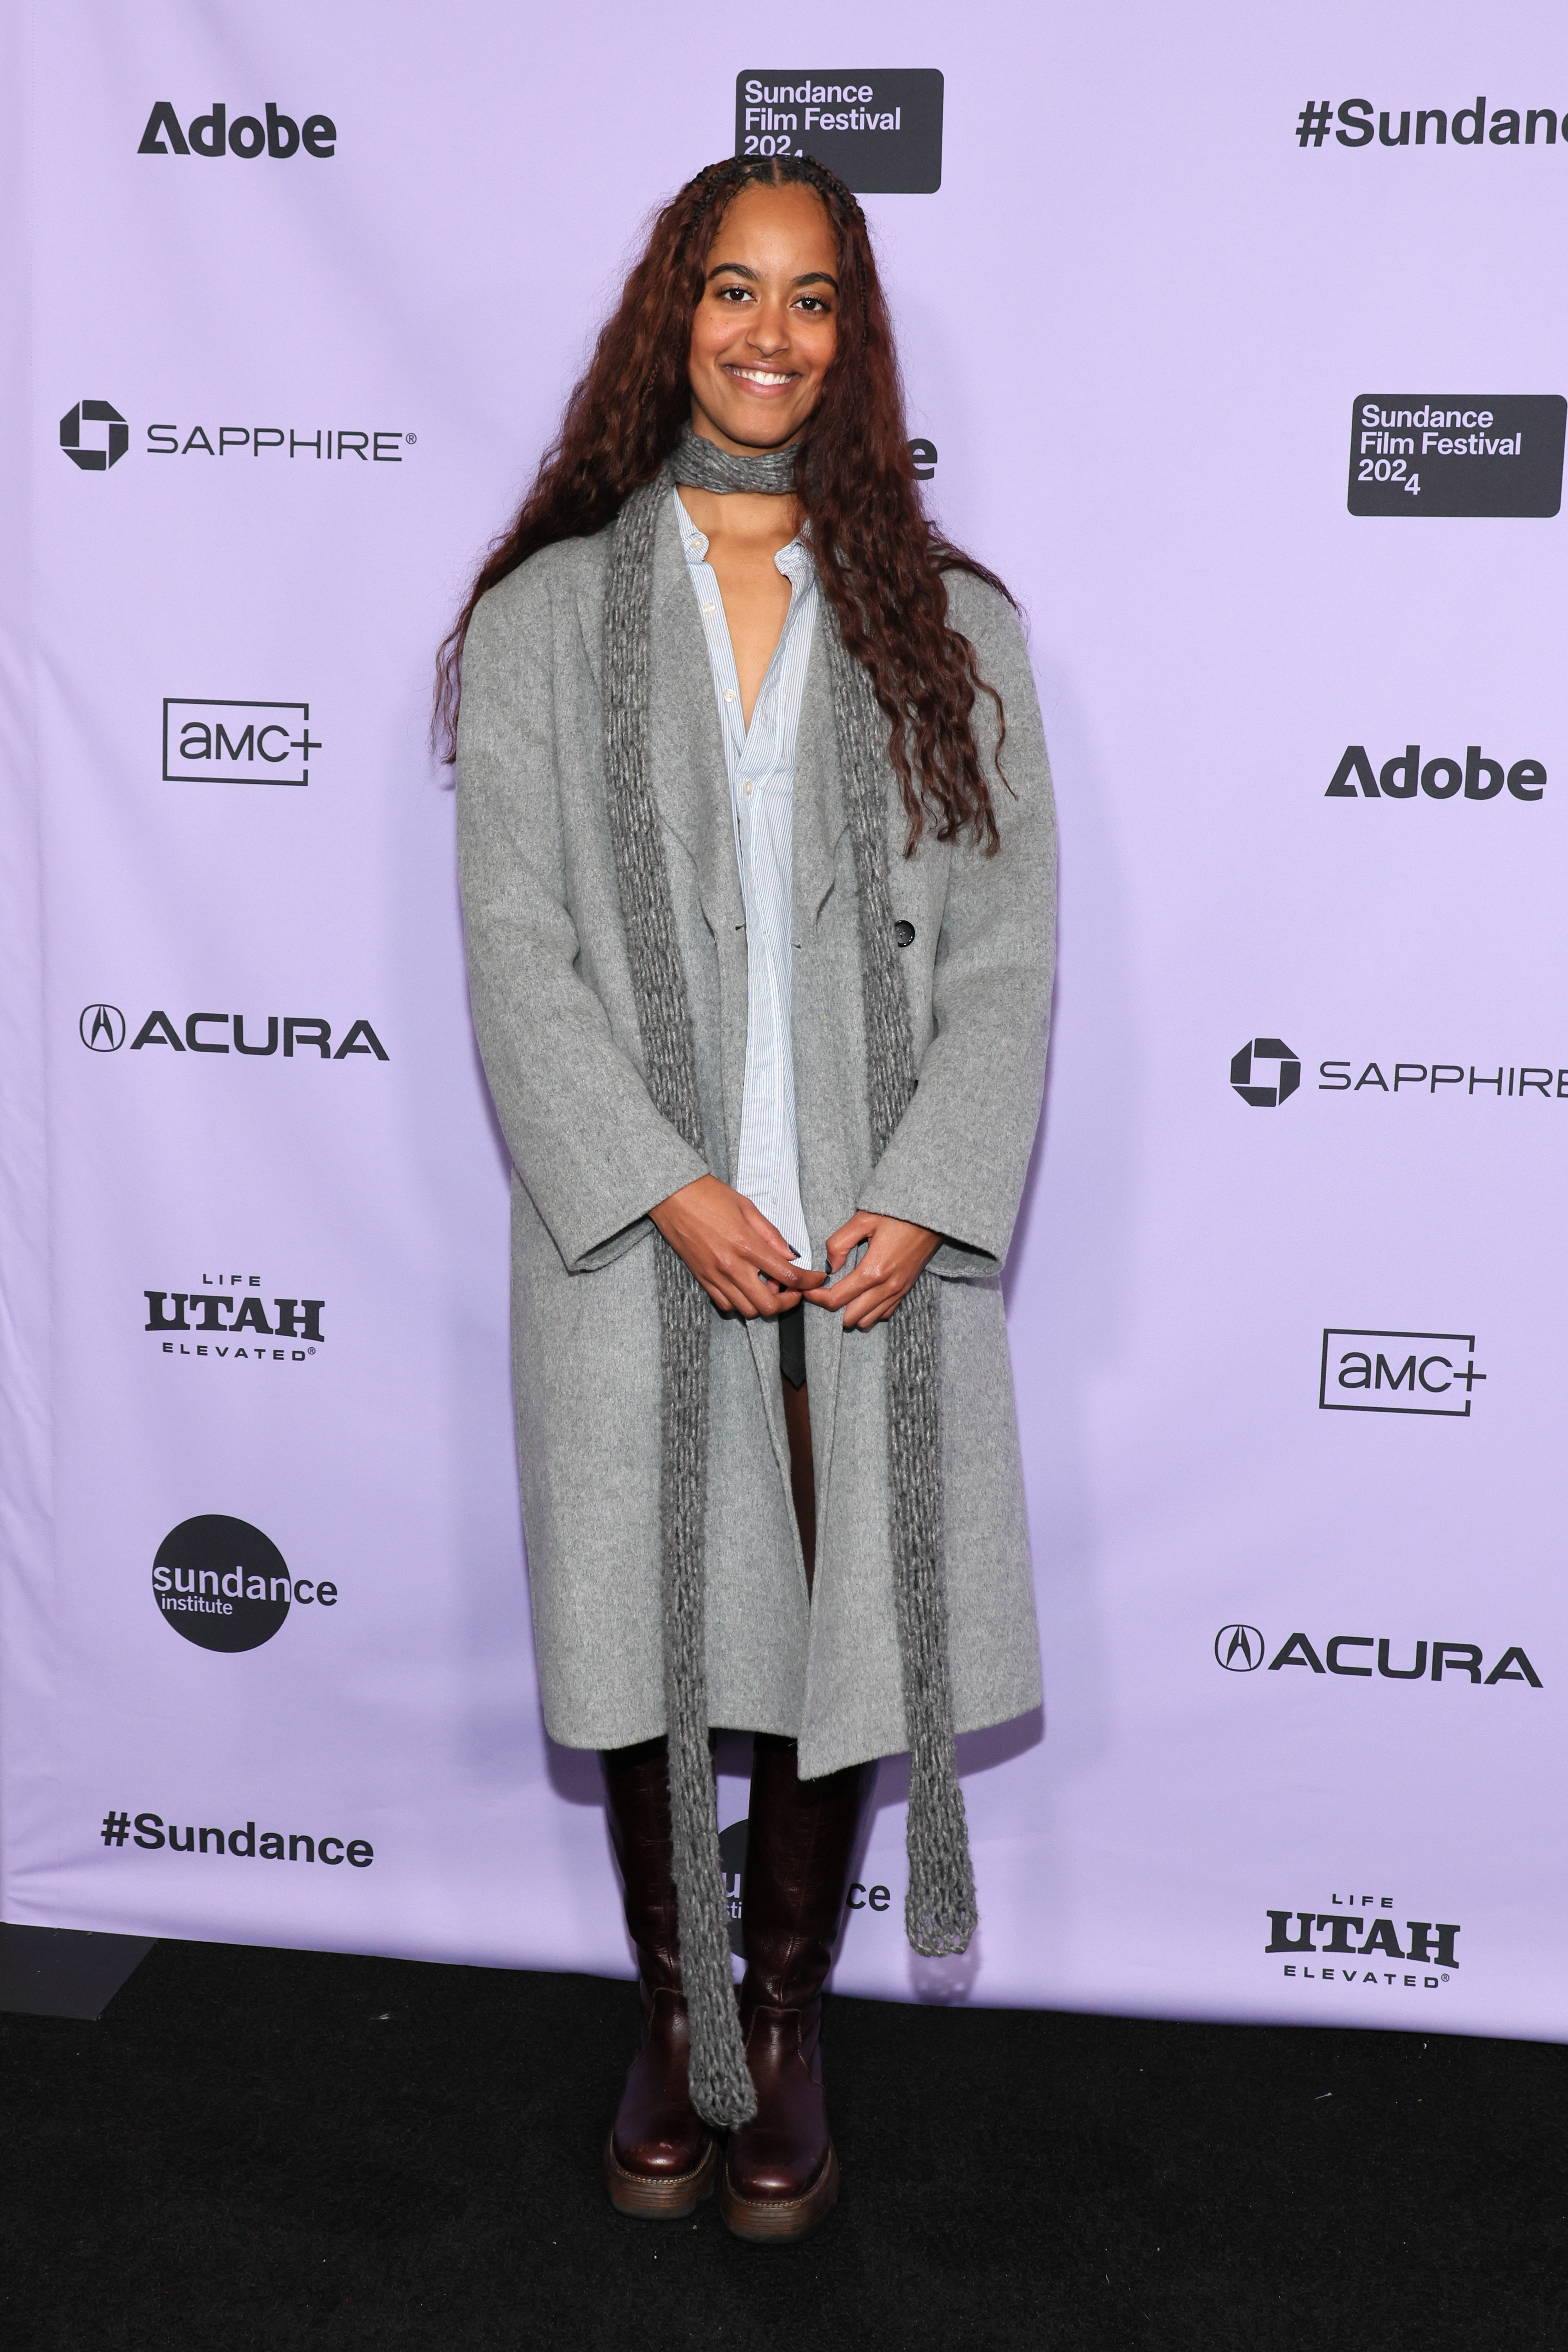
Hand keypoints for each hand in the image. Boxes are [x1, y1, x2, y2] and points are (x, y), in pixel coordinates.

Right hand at [649, 1175, 825, 1319]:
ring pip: (747, 1310)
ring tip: (768, 1286)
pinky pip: (725, 1305)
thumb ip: (771, 1234)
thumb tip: (790, 1255)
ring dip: (764, 1304)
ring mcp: (714, 1276)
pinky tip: (746, 1287)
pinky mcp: (701, 1279)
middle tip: (794, 1290)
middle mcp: (731, 1266)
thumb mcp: (747, 1207)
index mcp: (746, 1245)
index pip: (787, 1275)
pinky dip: (741, 1303)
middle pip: (768, 1305)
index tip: (818, 1280)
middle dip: (788, 1302)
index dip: (809, 1282)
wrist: (671, 1196)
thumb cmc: (708, 1195)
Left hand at [810, 1211, 939, 1330]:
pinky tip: (862, 1296)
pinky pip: (884, 1313)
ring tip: (842, 1295)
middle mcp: (887, 1287)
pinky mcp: (906, 1290)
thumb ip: (840, 1243)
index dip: (816, 1298)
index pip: (836, 1299)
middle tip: (823, 1291)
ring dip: (851, 1313)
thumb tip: (830, 1265)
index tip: (808, 1289)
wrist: (932, 1216)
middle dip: (831, 1308)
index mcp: (873, 1271)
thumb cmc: (898, 1214)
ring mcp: (898, 1291)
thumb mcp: (863, 1219)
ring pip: (867, 1320)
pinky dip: (870, 1311)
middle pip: (850, 1317)